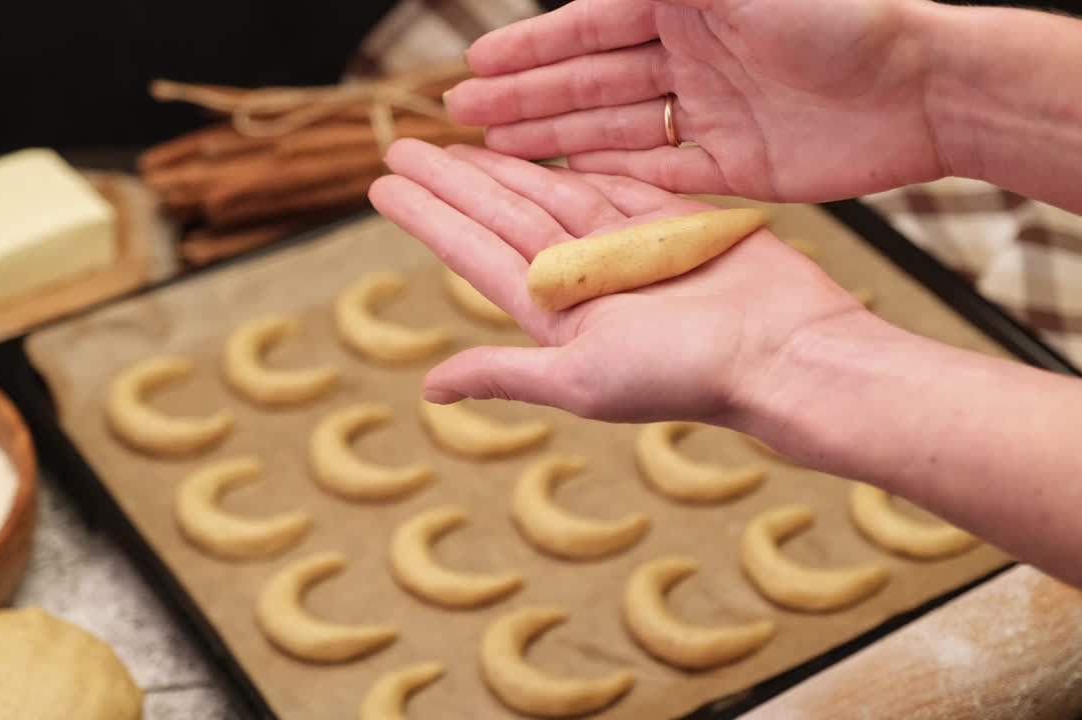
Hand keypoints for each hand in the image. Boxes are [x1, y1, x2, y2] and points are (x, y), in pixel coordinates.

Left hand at [369, 139, 866, 423]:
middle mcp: (583, 279)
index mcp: (556, 316)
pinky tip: (538, 145)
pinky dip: (574, 161)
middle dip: (450, 181)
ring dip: (500, 166)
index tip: (383, 187)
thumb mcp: (580, 379)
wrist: (786, 349)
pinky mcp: (671, 222)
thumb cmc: (687, 374)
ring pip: (548, 192)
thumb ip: (504, 374)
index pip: (474, 255)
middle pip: (500, 215)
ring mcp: (626, 247)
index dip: (428, 219)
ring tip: (454, 139)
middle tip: (400, 146)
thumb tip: (430, 390)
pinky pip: (612, 180)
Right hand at [444, 0, 945, 201]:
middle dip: (523, 98)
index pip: (585, 28)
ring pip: (613, 126)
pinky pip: (658, 171)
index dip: (526, 51)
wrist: (920, 84)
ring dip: (554, 136)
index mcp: (683, 6)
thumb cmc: (834, 14)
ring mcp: (711, 112)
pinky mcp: (736, 164)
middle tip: (462, 119)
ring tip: (495, 152)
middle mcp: (691, 56)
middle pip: (588, 81)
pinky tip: (569, 178)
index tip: (472, 69)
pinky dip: (612, 174)